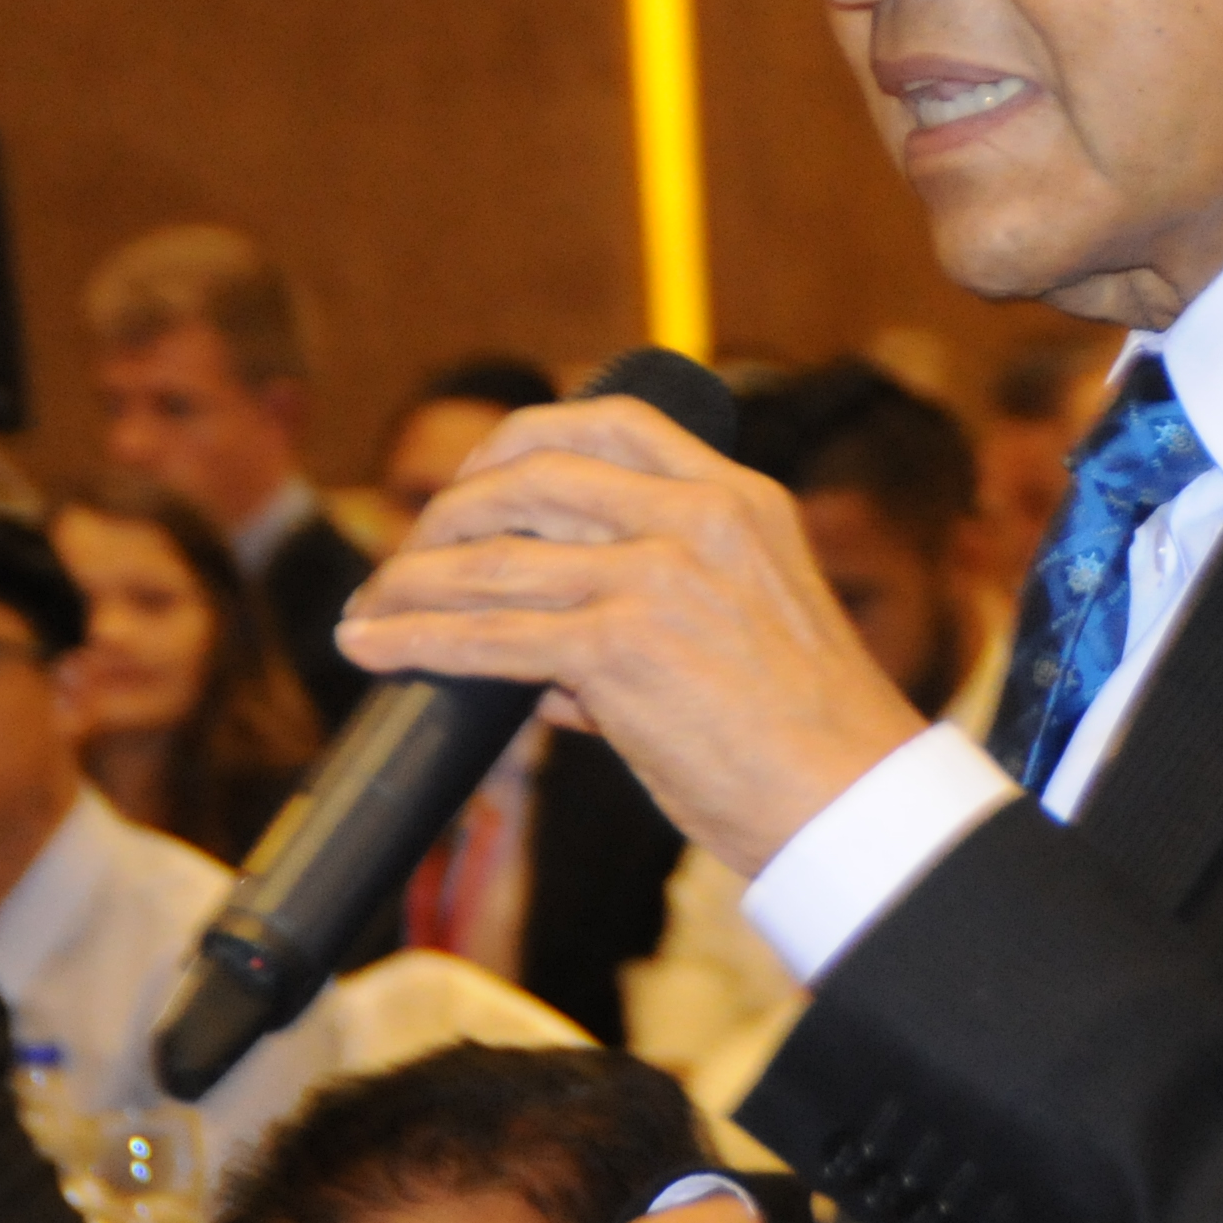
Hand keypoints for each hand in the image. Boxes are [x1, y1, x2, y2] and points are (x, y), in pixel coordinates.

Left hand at [340, 396, 927, 877]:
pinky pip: (488, 637)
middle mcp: (698, 519)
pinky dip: (414, 639)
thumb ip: (663, 607)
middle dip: (450, 512)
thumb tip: (548, 666)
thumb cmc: (814, 733)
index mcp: (742, 499)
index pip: (613, 425)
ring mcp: (657, 577)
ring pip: (493, 558)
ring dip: (410, 581)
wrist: (853, 797)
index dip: (523, 439)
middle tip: (412, 554)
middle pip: (532, 475)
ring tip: (369, 608)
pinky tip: (373, 646)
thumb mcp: (755, 621)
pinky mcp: (620, 647)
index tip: (479, 477)